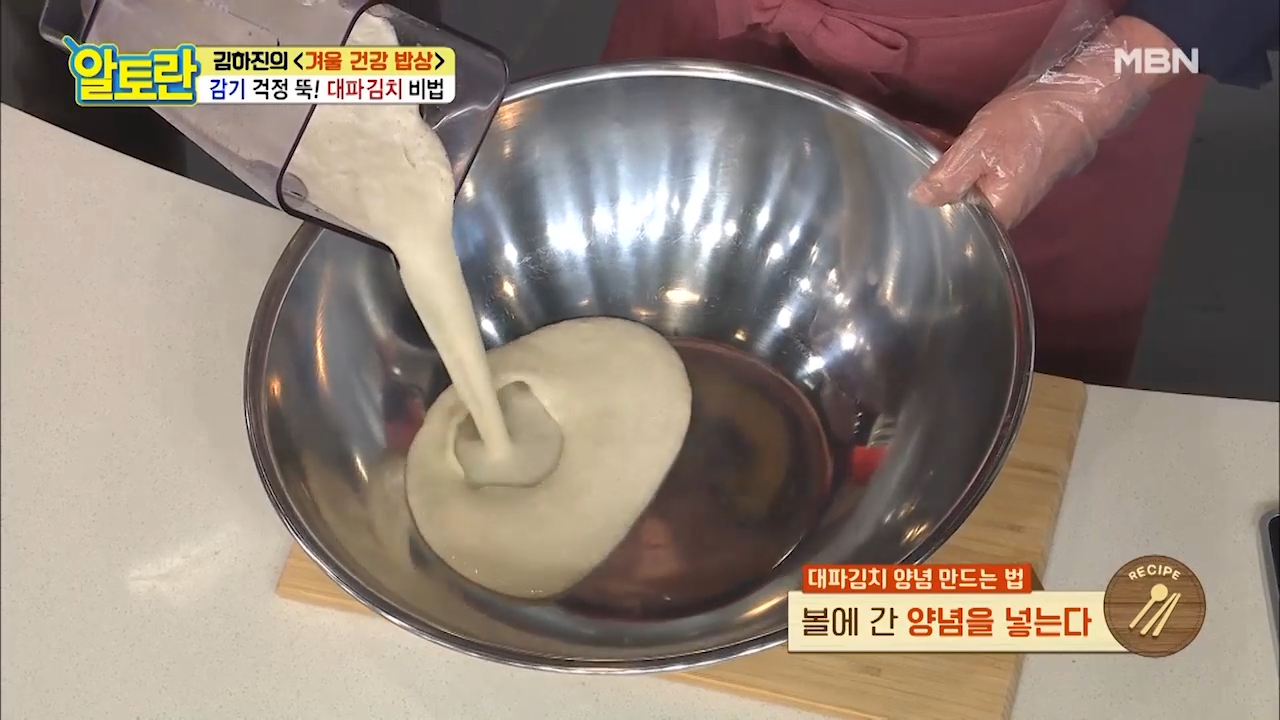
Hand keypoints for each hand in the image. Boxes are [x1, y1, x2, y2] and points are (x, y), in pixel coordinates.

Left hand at [909, 16, 1173, 228]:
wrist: (1080, 97)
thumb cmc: (1029, 126)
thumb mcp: (978, 148)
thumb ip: (947, 178)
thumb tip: (918, 200)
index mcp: (997, 214)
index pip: (952, 224)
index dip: (926, 209)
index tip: (899, 193)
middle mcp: (1005, 209)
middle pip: (958, 204)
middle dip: (930, 183)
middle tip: (898, 164)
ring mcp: (1011, 189)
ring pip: (966, 183)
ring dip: (941, 165)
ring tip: (912, 147)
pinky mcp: (1015, 169)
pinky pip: (978, 169)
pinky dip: (959, 156)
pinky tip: (935, 140)